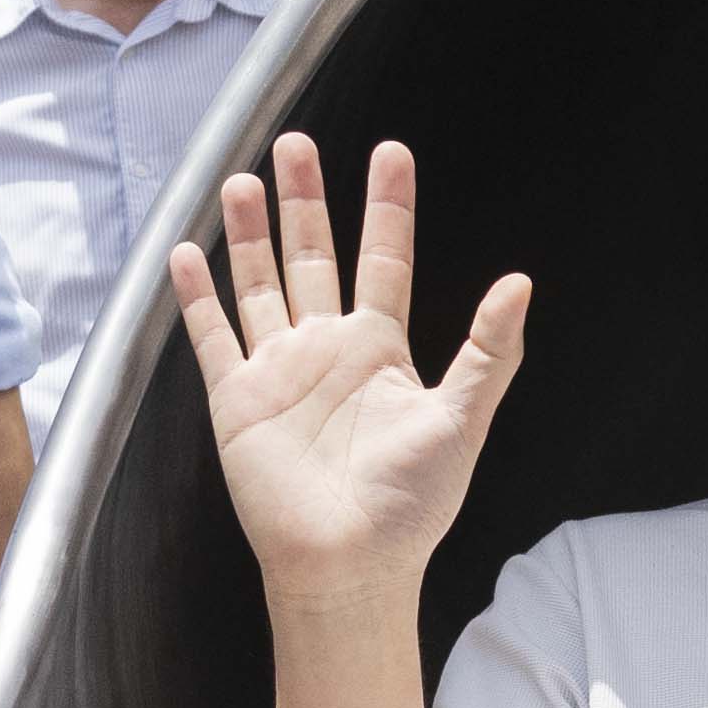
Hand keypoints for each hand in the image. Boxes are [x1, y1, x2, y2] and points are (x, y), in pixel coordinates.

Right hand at [175, 136, 525, 605]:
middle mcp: (327, 350)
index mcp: (381, 349)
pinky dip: (199, 297)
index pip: (384, 258)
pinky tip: (187, 253)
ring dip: (250, 234)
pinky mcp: (238, 400)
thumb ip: (489, 351)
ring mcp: (280, 371)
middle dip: (305, 201)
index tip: (390, 152)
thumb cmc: (411, 504)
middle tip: (297, 143)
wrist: (349, 565)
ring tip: (243, 178)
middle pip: (314, 255)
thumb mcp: (462, 421)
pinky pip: (214, 338)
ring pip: (261, 284)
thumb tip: (521, 282)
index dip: (387, 206)